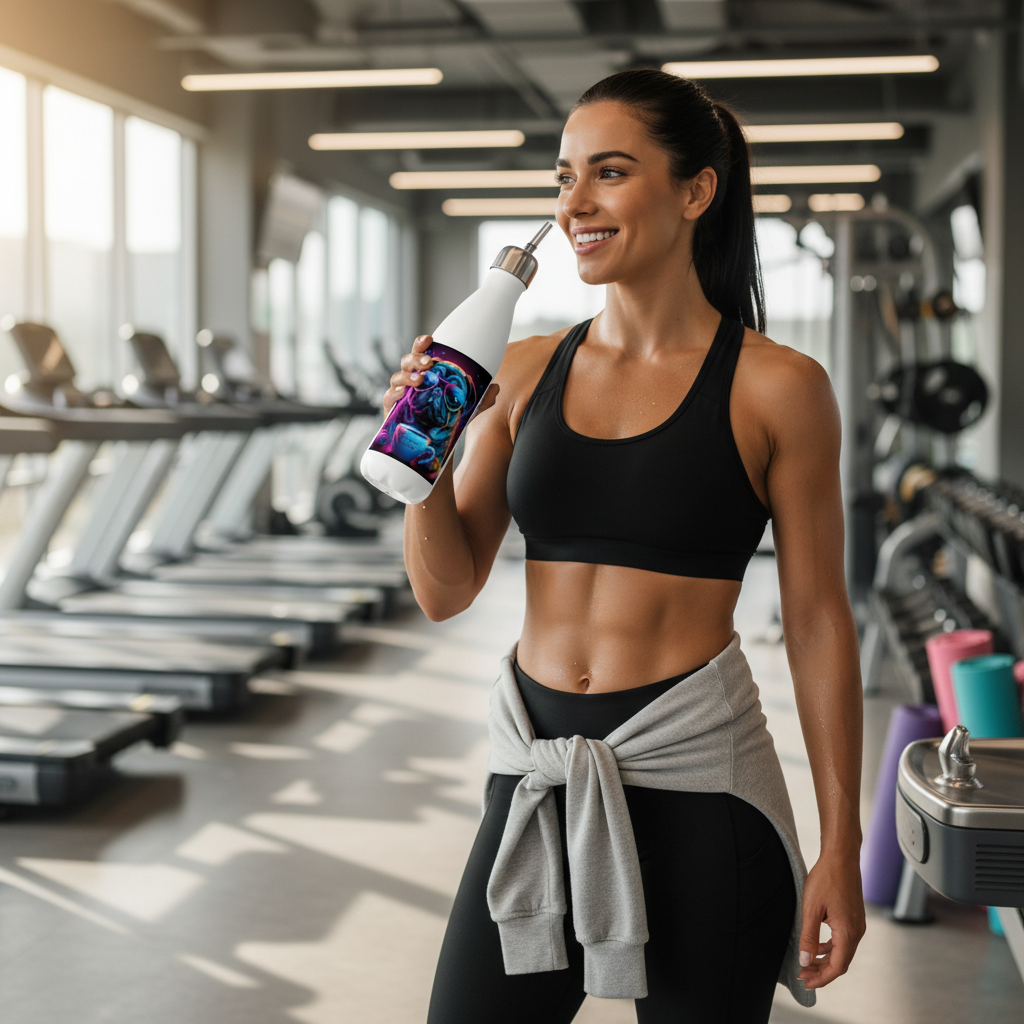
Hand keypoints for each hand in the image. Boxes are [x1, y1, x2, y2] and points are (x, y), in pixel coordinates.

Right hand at [382, 335, 500, 419]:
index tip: (429, 339)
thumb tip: (496, 388)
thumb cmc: (445, 420)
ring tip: (420, 379)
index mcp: (425, 373)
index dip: (422, 344)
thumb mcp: (467, 409)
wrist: (431, 446)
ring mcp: (399, 393)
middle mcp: (410, 380)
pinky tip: (402, 393)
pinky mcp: (392, 409)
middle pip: (407, 361)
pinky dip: (394, 393)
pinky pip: (389, 397)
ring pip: (397, 376)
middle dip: (417, 359)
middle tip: (429, 364)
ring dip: (408, 375)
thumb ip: (481, 399)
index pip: (421, 353)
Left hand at [797, 854, 864, 989]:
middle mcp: (856, 932)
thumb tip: (805, 960)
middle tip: (803, 974)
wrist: (841, 857)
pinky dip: (830, 947)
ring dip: (826, 959)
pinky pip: (843, 940)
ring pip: (842, 952)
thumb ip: (809, 937)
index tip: (806, 981)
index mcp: (847, 932)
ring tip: (807, 962)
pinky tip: (818, 945)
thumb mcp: (811, 908)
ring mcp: (857, 925)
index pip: (837, 966)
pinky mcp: (854, 918)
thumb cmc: (826, 878)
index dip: (821, 978)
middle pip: (841, 962)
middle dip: (822, 971)